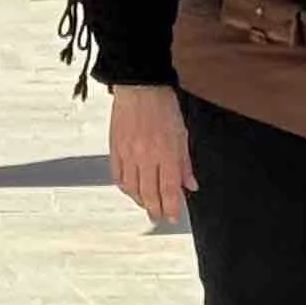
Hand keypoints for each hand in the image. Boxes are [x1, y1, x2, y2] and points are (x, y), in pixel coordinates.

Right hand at [107, 83, 193, 224]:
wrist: (139, 86)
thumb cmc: (163, 106)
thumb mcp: (182, 134)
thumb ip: (185, 163)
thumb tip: (190, 185)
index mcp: (166, 153)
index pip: (169, 190)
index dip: (171, 208)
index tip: (172, 217)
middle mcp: (146, 157)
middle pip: (149, 194)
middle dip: (155, 209)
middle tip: (159, 217)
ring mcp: (128, 154)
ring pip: (132, 188)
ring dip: (140, 201)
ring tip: (146, 206)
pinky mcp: (115, 148)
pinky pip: (118, 176)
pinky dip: (125, 187)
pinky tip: (130, 190)